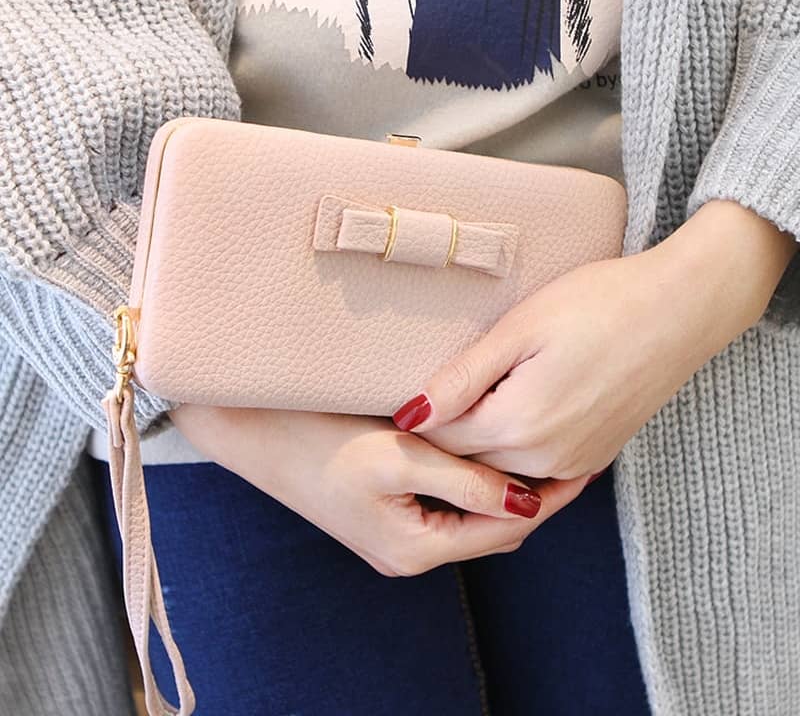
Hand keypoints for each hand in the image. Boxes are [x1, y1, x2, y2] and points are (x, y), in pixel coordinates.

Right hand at [169, 406, 590, 575]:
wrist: (255, 433)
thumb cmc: (320, 439)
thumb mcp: (397, 456)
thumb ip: (465, 482)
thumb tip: (528, 501)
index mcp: (415, 548)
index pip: (506, 529)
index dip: (550, 499)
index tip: (585, 465)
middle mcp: (409, 553)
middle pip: (493, 529)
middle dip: (534, 497)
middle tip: (569, 454)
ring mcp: (397, 537)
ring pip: (473, 519)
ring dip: (505, 491)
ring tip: (538, 451)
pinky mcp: (386, 517)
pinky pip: (449, 508)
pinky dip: (476, 486)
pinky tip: (487, 455)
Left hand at [393, 200, 797, 478]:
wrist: (680, 309)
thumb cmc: (599, 304)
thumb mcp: (520, 330)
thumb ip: (461, 379)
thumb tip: (408, 415)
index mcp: (520, 424)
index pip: (441, 439)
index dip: (415, 419)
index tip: (391, 400)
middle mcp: (546, 457)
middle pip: (469, 459)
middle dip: (440, 437)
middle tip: (419, 404)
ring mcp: (574, 463)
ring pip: (500, 469)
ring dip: (475, 447)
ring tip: (458, 411)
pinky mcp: (594, 458)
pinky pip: (536, 472)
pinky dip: (511, 457)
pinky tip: (504, 429)